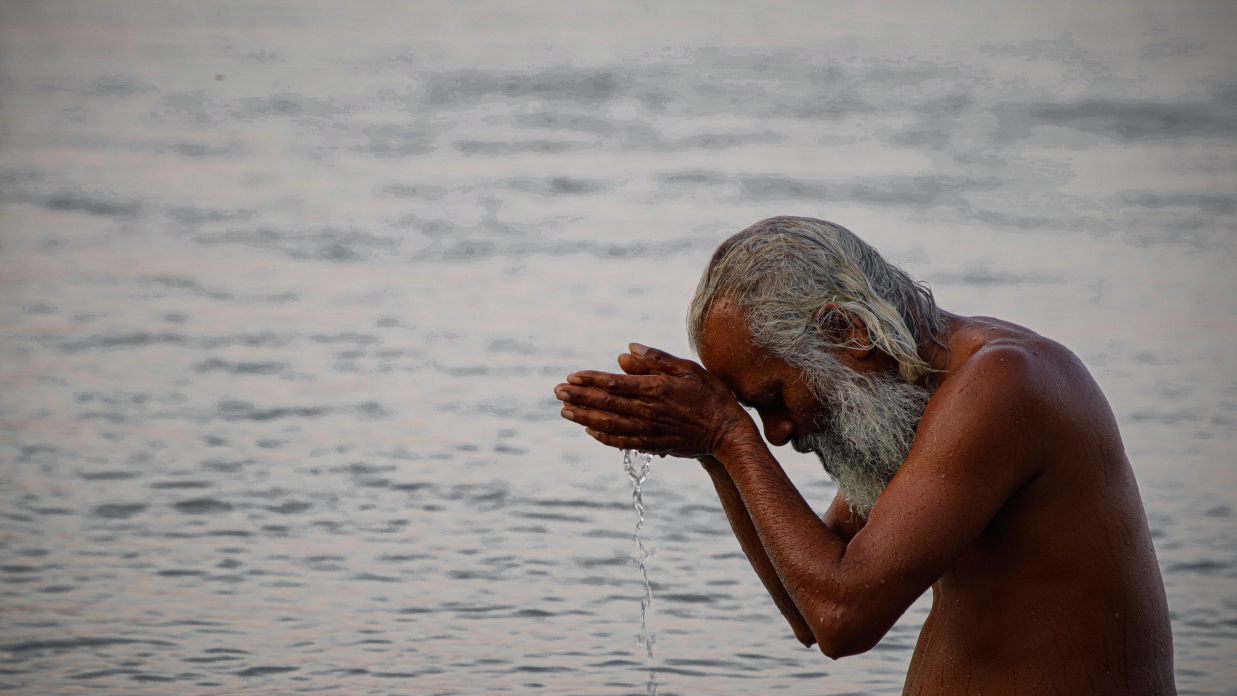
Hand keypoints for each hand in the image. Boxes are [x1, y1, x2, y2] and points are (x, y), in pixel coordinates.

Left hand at [554, 343, 754, 458]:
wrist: (728, 433)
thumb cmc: (711, 395)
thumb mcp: (687, 368)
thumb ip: (655, 359)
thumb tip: (626, 350)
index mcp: (655, 389)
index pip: (614, 384)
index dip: (590, 380)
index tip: (571, 377)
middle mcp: (647, 411)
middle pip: (605, 405)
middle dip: (578, 398)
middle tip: (557, 393)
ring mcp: (648, 430)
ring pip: (609, 424)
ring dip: (584, 418)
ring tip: (565, 412)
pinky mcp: (652, 445)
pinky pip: (621, 442)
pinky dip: (603, 437)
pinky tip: (590, 432)